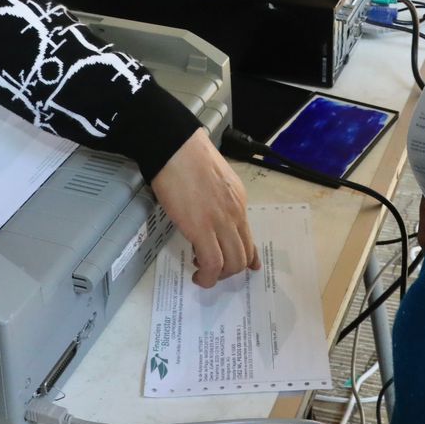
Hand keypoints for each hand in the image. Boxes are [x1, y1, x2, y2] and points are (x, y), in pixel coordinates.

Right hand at [151, 129, 260, 287]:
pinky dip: (207, 276)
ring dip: (219, 276)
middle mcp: (235, 214)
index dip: (248, 257)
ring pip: (232, 264)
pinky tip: (197, 273)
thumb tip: (212, 211)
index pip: (249, 237)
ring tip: (202, 272)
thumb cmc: (188, 156)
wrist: (175, 147)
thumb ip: (219, 197)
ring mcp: (221, 222)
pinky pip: (212, 263)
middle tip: (211, 269)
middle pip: (244, 255)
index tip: (247, 266)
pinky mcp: (201, 228)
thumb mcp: (216, 178)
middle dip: (230, 270)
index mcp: (238, 201)